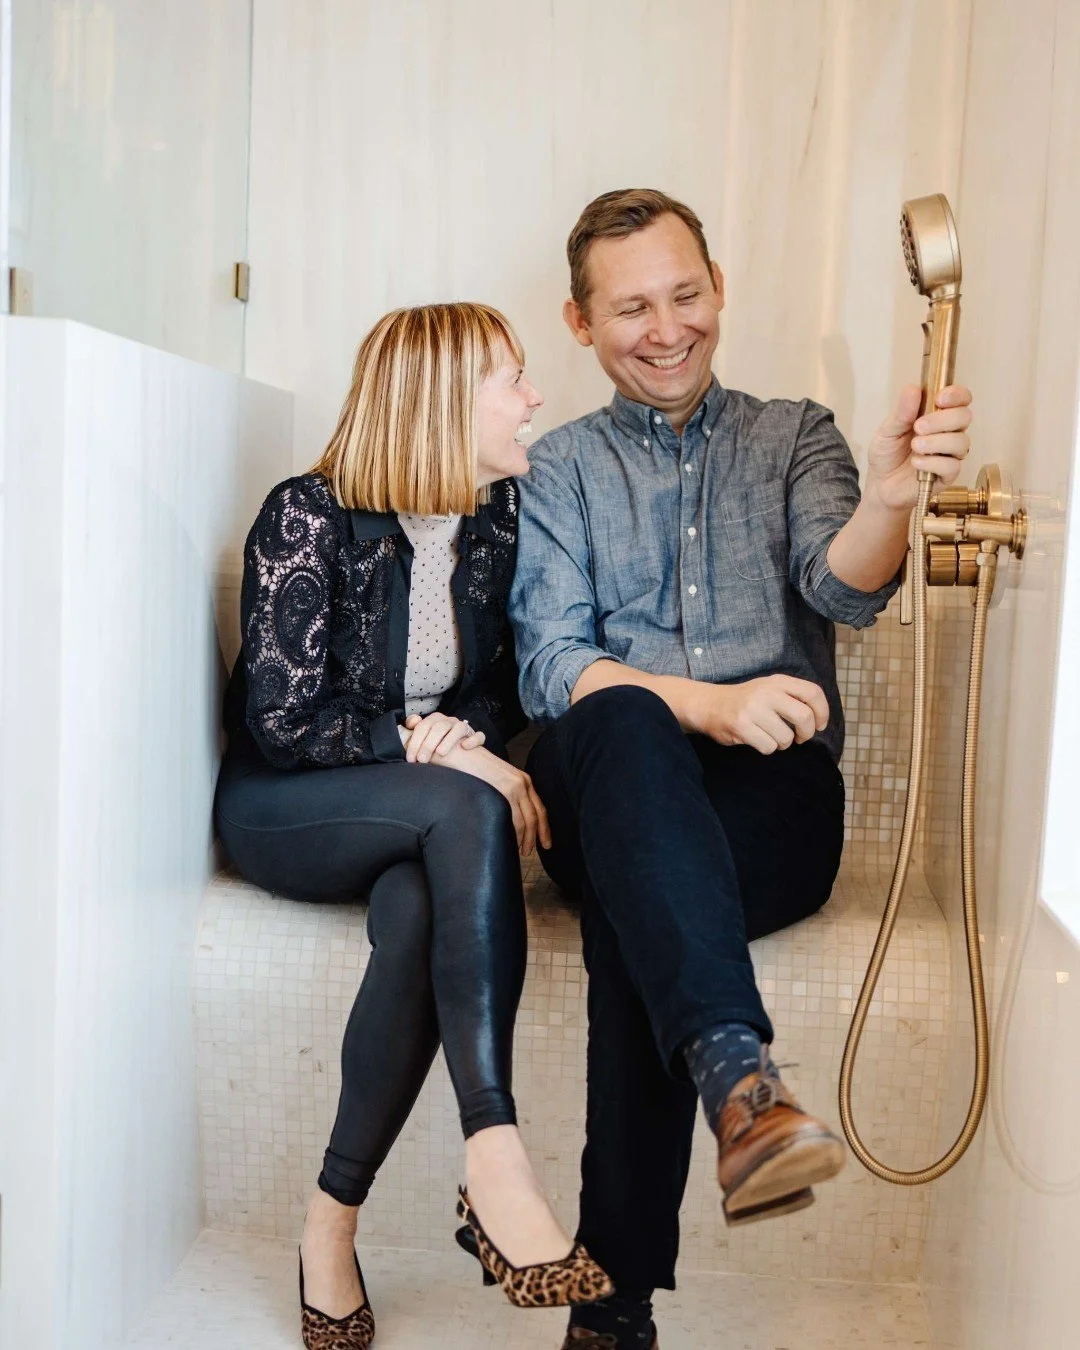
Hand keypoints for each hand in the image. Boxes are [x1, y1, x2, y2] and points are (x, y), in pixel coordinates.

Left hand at [403, 711, 485, 762]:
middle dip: (428, 744)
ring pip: (458, 728)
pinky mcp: (476, 737)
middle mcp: (449, 722)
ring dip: (449, 740)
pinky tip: (464, 747)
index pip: (423, 725)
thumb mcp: (421, 743)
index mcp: (434, 721)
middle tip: (422, 760)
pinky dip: (472, 740)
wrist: (460, 758)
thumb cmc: (437, 749)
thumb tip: (403, 728)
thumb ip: (411, 735)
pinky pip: (478, 735)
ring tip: (440, 753)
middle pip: (438, 727)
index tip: (411, 758)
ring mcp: (464, 728)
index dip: (415, 740)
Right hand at [437, 743, 552, 855]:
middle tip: (531, 852)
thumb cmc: (470, 766)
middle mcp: (522, 782)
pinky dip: (516, 834)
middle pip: (537, 816)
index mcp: (521, 779)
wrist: (458, 751)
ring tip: (520, 852)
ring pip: (527, 821)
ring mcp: (515, 786)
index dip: (544, 827)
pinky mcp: (505, 790)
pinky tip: (511, 843)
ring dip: (525, 839)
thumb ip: (504, 793)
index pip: (539, 807)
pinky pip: (515, 819)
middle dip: (537, 837)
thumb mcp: (494, 779)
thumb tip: (506, 815)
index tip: (545, 842)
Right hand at [690, 675, 829, 754]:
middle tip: (801, 737)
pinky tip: (757, 739)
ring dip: (782, 743)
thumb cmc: (746, 701)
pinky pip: (769, 746)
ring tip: (771, 736)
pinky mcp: (742, 726)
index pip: (813, 693)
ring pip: (786, 738)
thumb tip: (818, 719)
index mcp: (777, 681)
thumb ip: (792, 696)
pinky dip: (767, 748)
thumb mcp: (769, 688)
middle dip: (807, 733)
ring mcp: (753, 709)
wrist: (709, 704)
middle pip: (804, 717)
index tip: (820, 725)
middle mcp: (766, 692)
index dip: (823, 712)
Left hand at [864, 384, 971, 512]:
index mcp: (937, 415)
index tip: (939, 399)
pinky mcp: (947, 475)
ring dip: (937, 441)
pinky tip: (916, 463)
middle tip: (918, 427)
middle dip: (942, 419)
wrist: (880, 484)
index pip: (961, 399)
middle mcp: (949, 432)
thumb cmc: (887, 454)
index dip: (956, 395)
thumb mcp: (888, 430)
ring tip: (915, 446)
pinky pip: (952, 466)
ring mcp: (950, 454)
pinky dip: (933, 462)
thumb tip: (913, 389)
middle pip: (964, 416)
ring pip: (961, 442)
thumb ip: (902, 412)